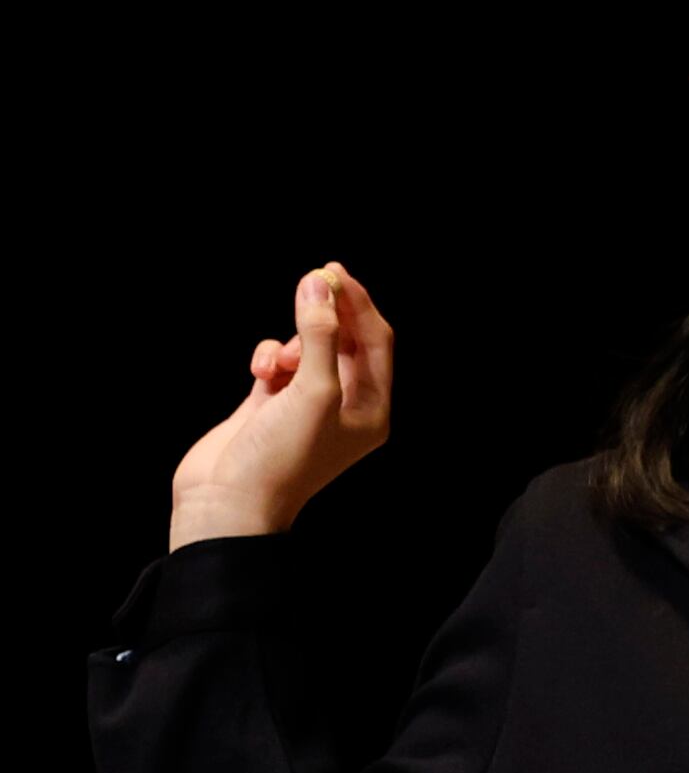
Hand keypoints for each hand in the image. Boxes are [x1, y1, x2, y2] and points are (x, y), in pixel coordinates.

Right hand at [169, 262, 395, 550]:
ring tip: (279, 362)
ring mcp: (307, 405)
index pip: (375, 344)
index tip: (335, 271)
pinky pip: (278, 363)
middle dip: (329, 312)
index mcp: (371, 410)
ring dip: (293, 341)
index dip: (359, 305)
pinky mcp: (271, 404)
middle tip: (313, 277)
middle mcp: (345, 407)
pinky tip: (260, 370)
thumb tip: (320, 284)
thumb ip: (321, 335)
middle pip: (346, 341)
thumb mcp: (312, 390)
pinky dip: (269, 355)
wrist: (228, 501)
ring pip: (308, 349)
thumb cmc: (281, 455)